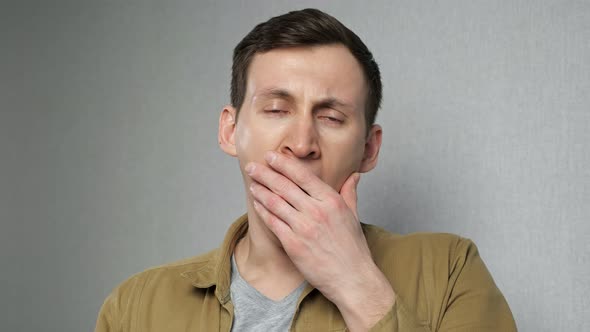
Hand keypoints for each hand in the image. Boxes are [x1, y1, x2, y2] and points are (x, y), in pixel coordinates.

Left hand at [245, 151, 394, 330]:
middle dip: (265, 174)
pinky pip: (273, 223)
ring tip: (252, 183)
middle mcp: (316, 211)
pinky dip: (263, 211)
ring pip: (275, 203)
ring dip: (260, 191)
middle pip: (284, 186)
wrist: (352, 278)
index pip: (302, 176)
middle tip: (252, 166)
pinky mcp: (293, 244)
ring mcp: (303, 228)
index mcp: (331, 201)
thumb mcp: (354, 215)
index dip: (283, 164)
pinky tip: (257, 204)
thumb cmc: (353, 248)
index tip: (270, 156)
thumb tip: (353, 175)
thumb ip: (349, 192)